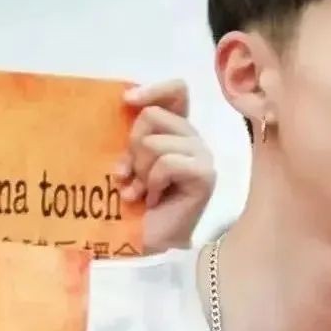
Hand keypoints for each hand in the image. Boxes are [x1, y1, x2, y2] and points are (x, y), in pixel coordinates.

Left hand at [118, 80, 215, 253]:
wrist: (141, 241)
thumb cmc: (129, 202)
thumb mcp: (125, 158)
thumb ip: (132, 132)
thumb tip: (127, 100)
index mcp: (175, 131)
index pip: (177, 92)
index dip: (154, 89)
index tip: (126, 101)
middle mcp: (192, 140)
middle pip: (154, 115)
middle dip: (132, 146)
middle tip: (131, 175)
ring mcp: (202, 157)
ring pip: (156, 142)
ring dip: (140, 171)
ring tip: (140, 191)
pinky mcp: (205, 176)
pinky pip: (168, 163)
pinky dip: (152, 183)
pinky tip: (153, 199)